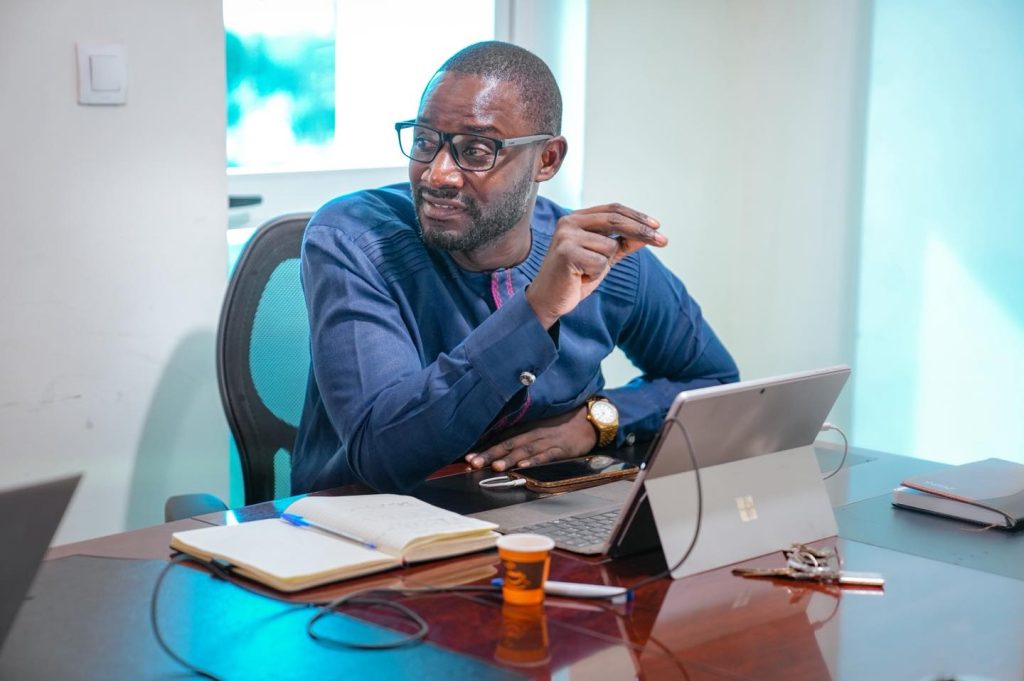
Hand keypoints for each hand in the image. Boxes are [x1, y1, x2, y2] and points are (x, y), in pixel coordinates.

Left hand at [465, 406, 596, 471]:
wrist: (590, 419)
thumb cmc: (562, 424)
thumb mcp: (539, 426)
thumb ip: (521, 435)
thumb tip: (498, 448)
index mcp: (526, 428)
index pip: (501, 438)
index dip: (484, 448)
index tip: (467, 457)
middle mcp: (534, 433)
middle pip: (508, 444)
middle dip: (490, 454)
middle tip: (473, 463)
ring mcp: (547, 440)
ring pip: (524, 450)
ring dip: (509, 458)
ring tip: (495, 466)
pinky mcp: (562, 448)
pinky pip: (546, 455)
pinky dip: (534, 459)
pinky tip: (524, 465)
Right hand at [526, 203, 665, 328]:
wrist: (548, 300)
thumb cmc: (575, 277)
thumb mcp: (604, 258)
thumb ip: (623, 244)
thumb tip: (651, 234)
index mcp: (576, 218)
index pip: (613, 210)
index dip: (637, 216)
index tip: (657, 227)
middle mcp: (569, 222)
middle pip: (615, 220)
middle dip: (641, 231)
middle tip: (663, 241)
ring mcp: (566, 236)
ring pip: (609, 246)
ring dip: (605, 264)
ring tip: (586, 272)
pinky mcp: (566, 253)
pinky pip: (600, 263)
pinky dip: (596, 274)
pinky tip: (580, 277)